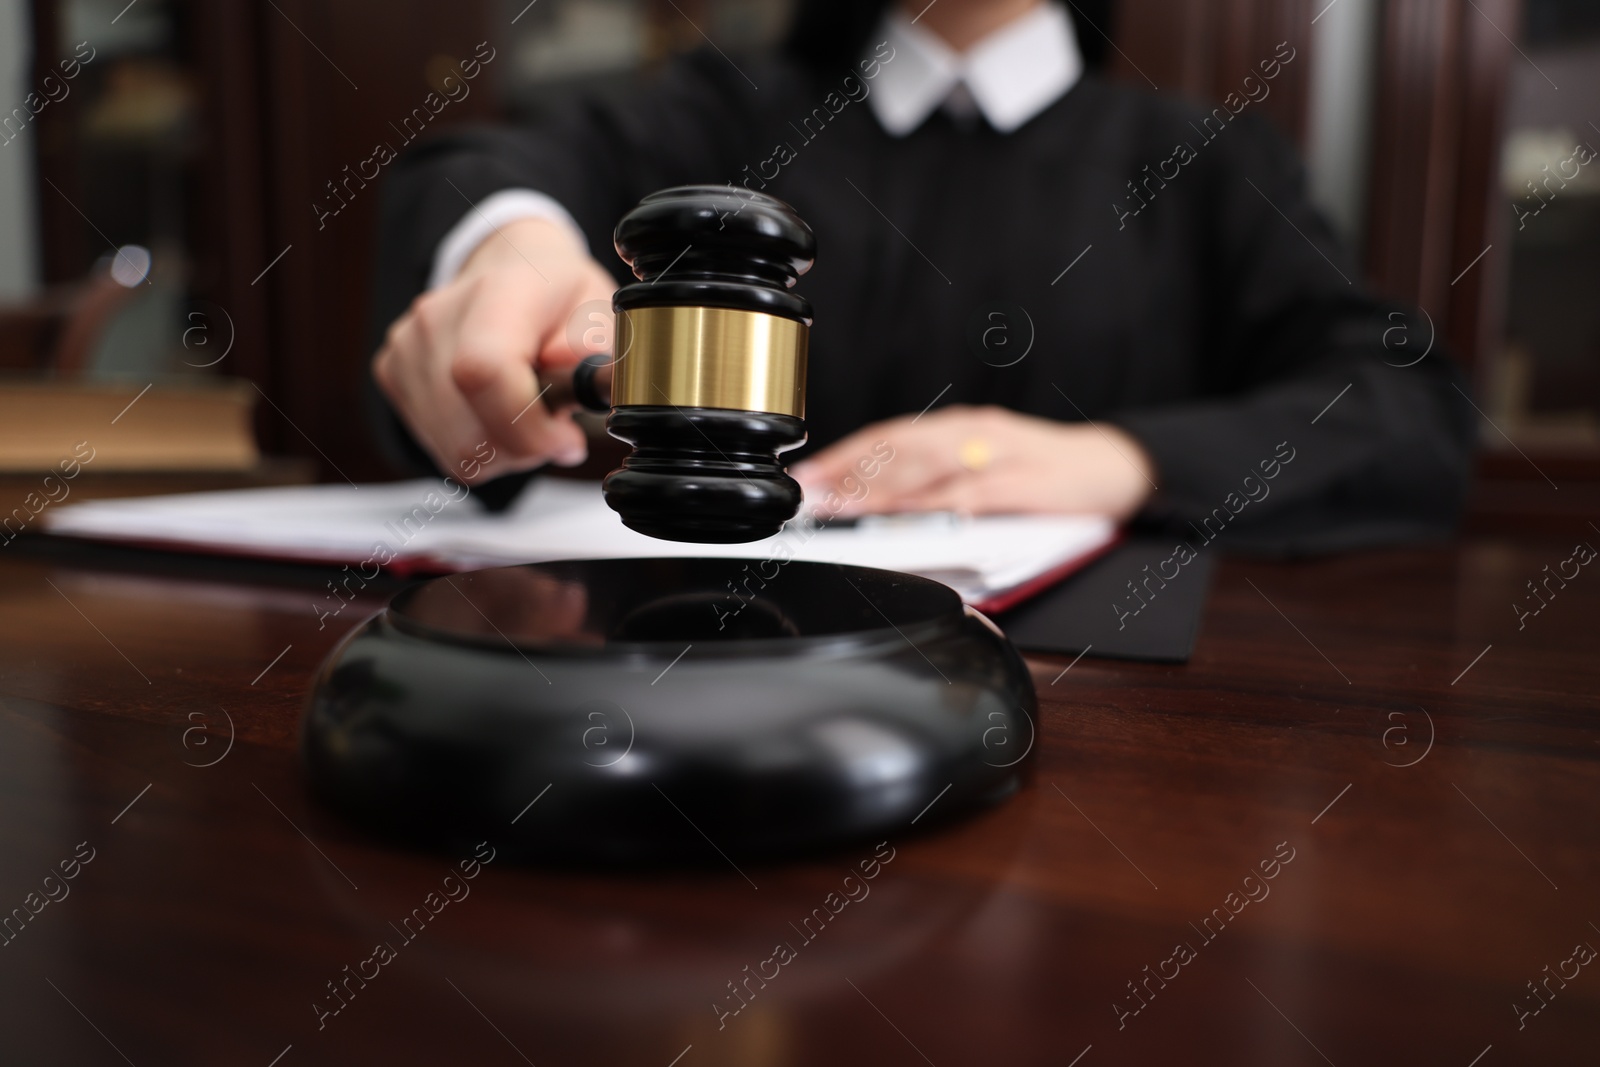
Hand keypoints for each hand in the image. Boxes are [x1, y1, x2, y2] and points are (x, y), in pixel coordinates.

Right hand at [373, 217, 615, 483]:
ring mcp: (407, 345)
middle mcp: (438, 316)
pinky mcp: (391, 371)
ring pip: (456, 449)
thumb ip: (592, 341)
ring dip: (505, 454)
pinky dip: (479, 447)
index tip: (567, 440)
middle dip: (525, 451)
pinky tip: (497, 416)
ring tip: (530, 420)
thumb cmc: (558, 296)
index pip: (484, 371)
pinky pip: (440, 446)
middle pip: (468, 427)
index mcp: (497, 292)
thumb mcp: (599, 309)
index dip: (527, 428)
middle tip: (557, 434)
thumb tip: (568, 366)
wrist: (509, 268)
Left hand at [789, 405, 1157, 521]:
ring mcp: (1000, 455)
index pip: (889, 437)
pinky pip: (978, 493)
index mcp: (958, 429)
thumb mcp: (984, 469)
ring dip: (885, 490)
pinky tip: (916, 519)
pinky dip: (945, 505)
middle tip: (816, 498)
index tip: (808, 478)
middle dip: (852, 473)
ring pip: (932, 467)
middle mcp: (973, 433)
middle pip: (901, 448)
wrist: (1116, 468)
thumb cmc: (1043, 474)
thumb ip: (938, 483)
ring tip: (849, 511)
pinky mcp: (1027, 482)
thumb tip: (878, 509)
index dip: (845, 456)